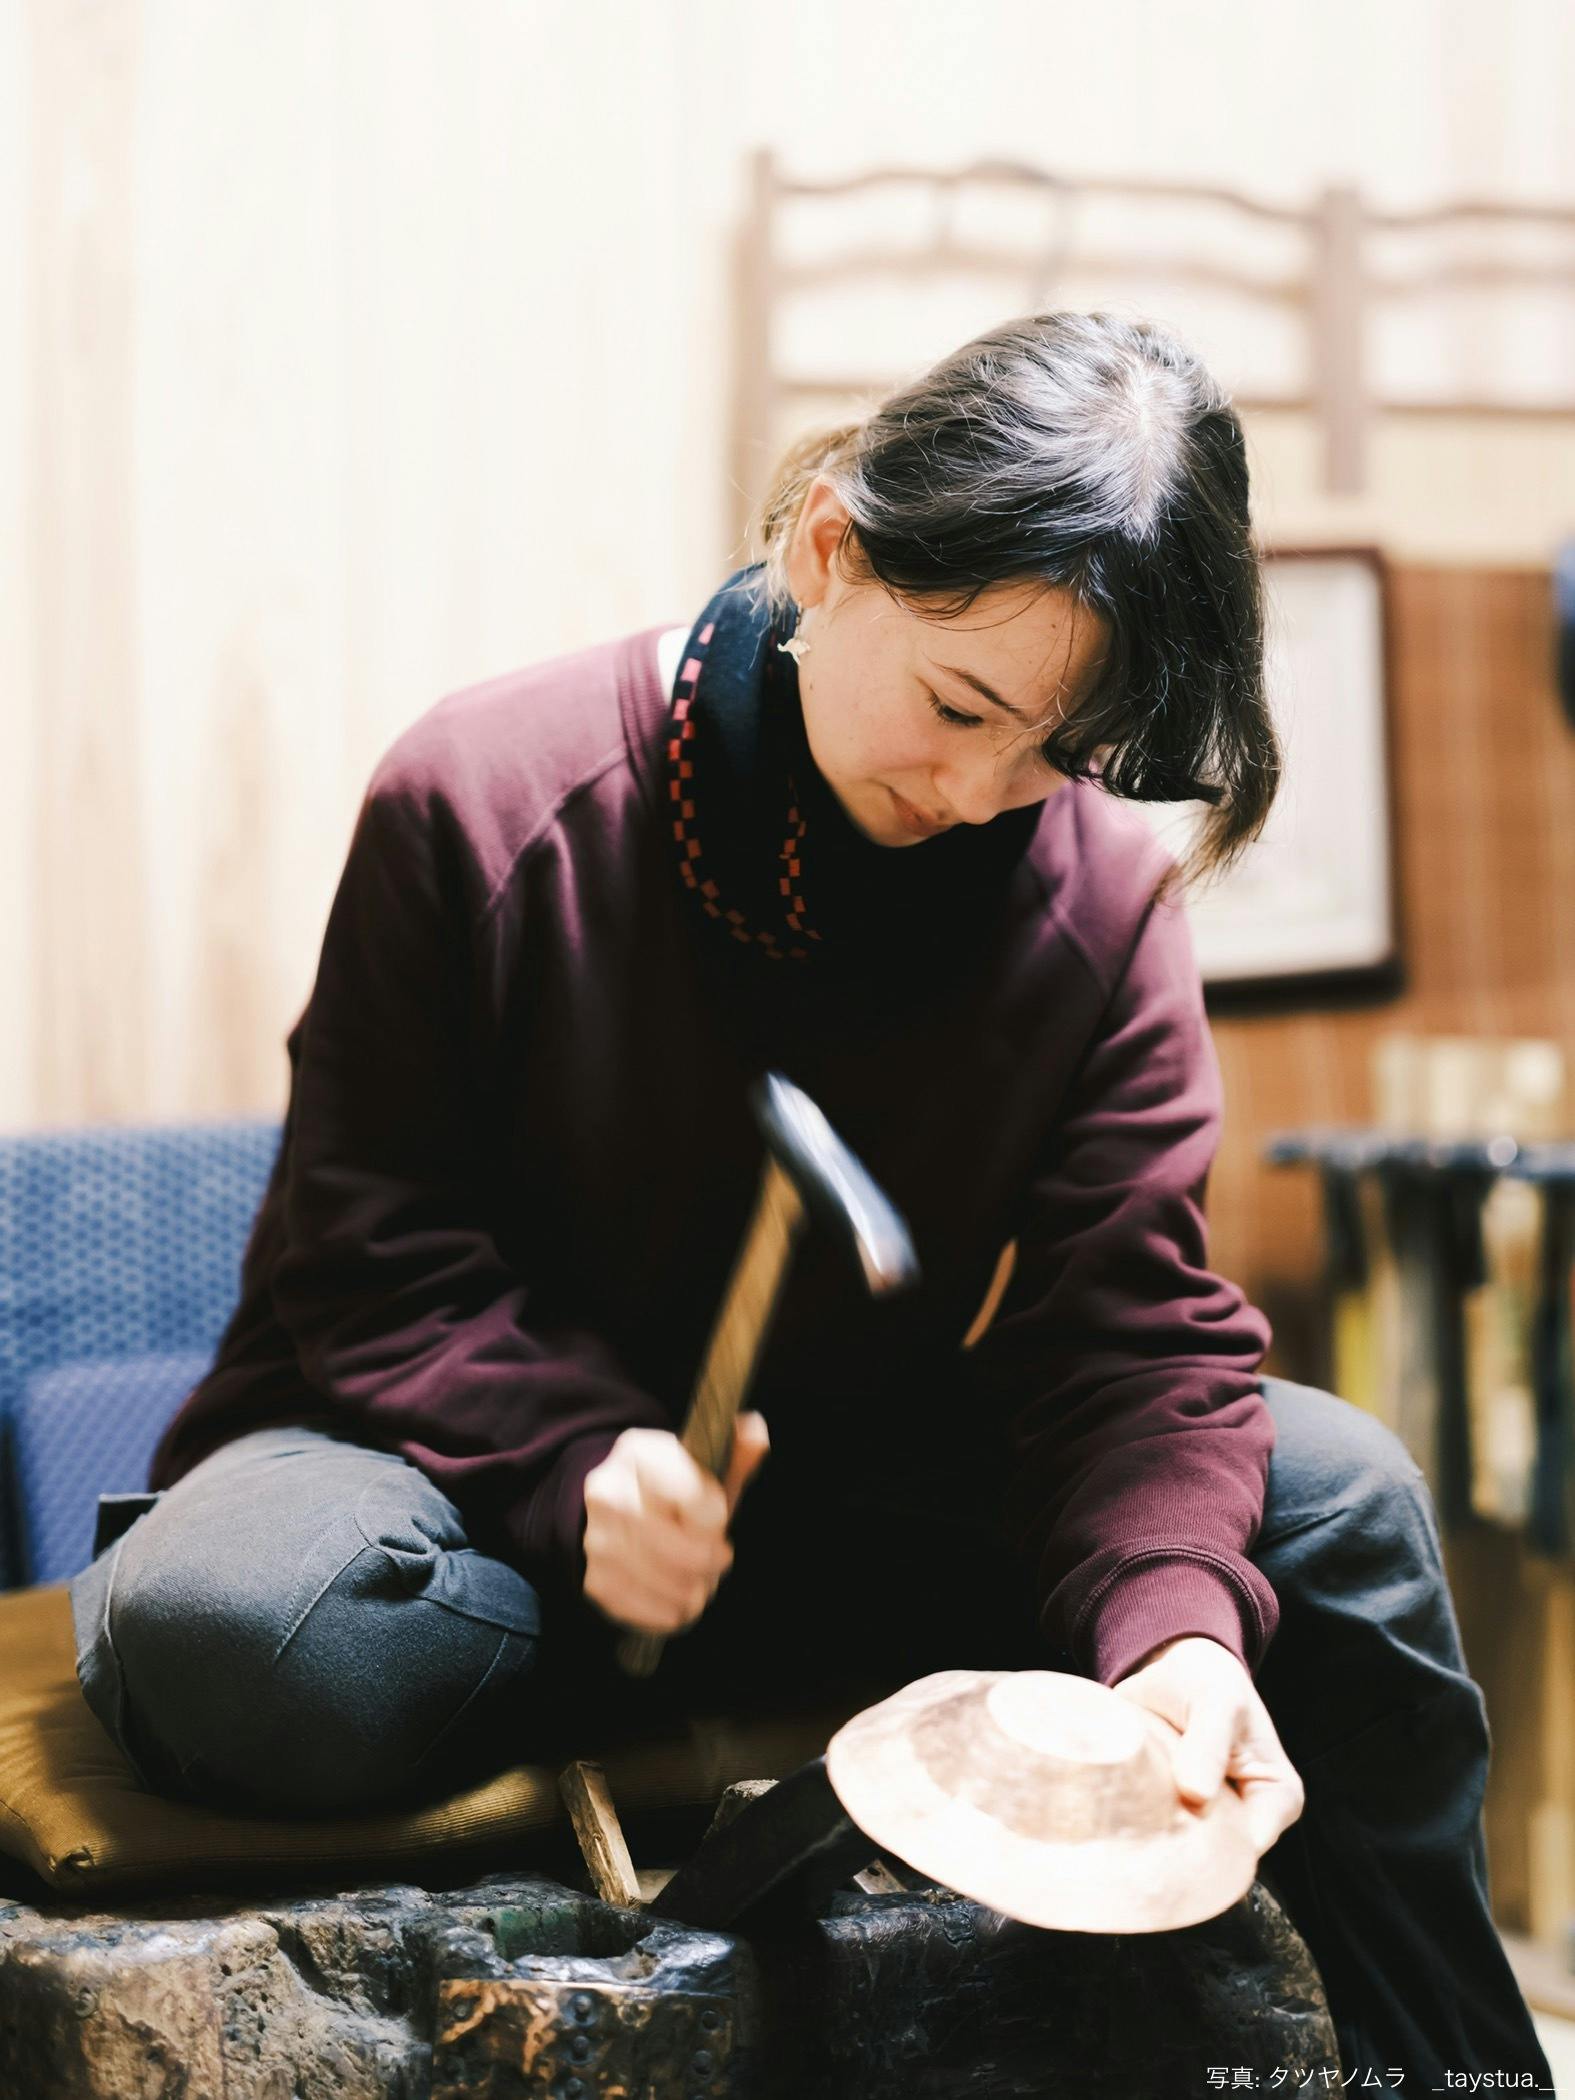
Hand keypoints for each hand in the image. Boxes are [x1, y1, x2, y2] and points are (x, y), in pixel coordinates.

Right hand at [581, 1412, 769, 1636]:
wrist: (612, 1507)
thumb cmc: (671, 1488)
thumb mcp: (702, 1465)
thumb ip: (736, 1452)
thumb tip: (756, 1430)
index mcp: (639, 1453)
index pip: (699, 1504)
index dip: (717, 1520)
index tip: (716, 1520)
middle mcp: (609, 1493)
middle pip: (689, 1553)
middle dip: (713, 1561)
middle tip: (716, 1557)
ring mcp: (597, 1540)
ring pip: (674, 1588)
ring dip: (697, 1590)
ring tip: (697, 1576)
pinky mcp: (595, 1581)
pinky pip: (654, 1614)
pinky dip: (674, 1612)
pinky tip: (676, 1592)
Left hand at [1111, 1634, 1304, 1854]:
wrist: (1174, 1667)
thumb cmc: (1207, 1681)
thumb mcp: (1216, 1699)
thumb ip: (1208, 1743)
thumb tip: (1196, 1796)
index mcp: (1276, 1798)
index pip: (1247, 1848)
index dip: (1209, 1849)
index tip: (1166, 1828)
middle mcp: (1246, 1819)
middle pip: (1213, 1858)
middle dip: (1177, 1847)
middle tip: (1139, 1820)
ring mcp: (1209, 1821)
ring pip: (1181, 1850)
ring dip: (1153, 1834)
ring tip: (1128, 1807)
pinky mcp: (1175, 1815)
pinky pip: (1156, 1836)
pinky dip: (1137, 1823)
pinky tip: (1119, 1808)